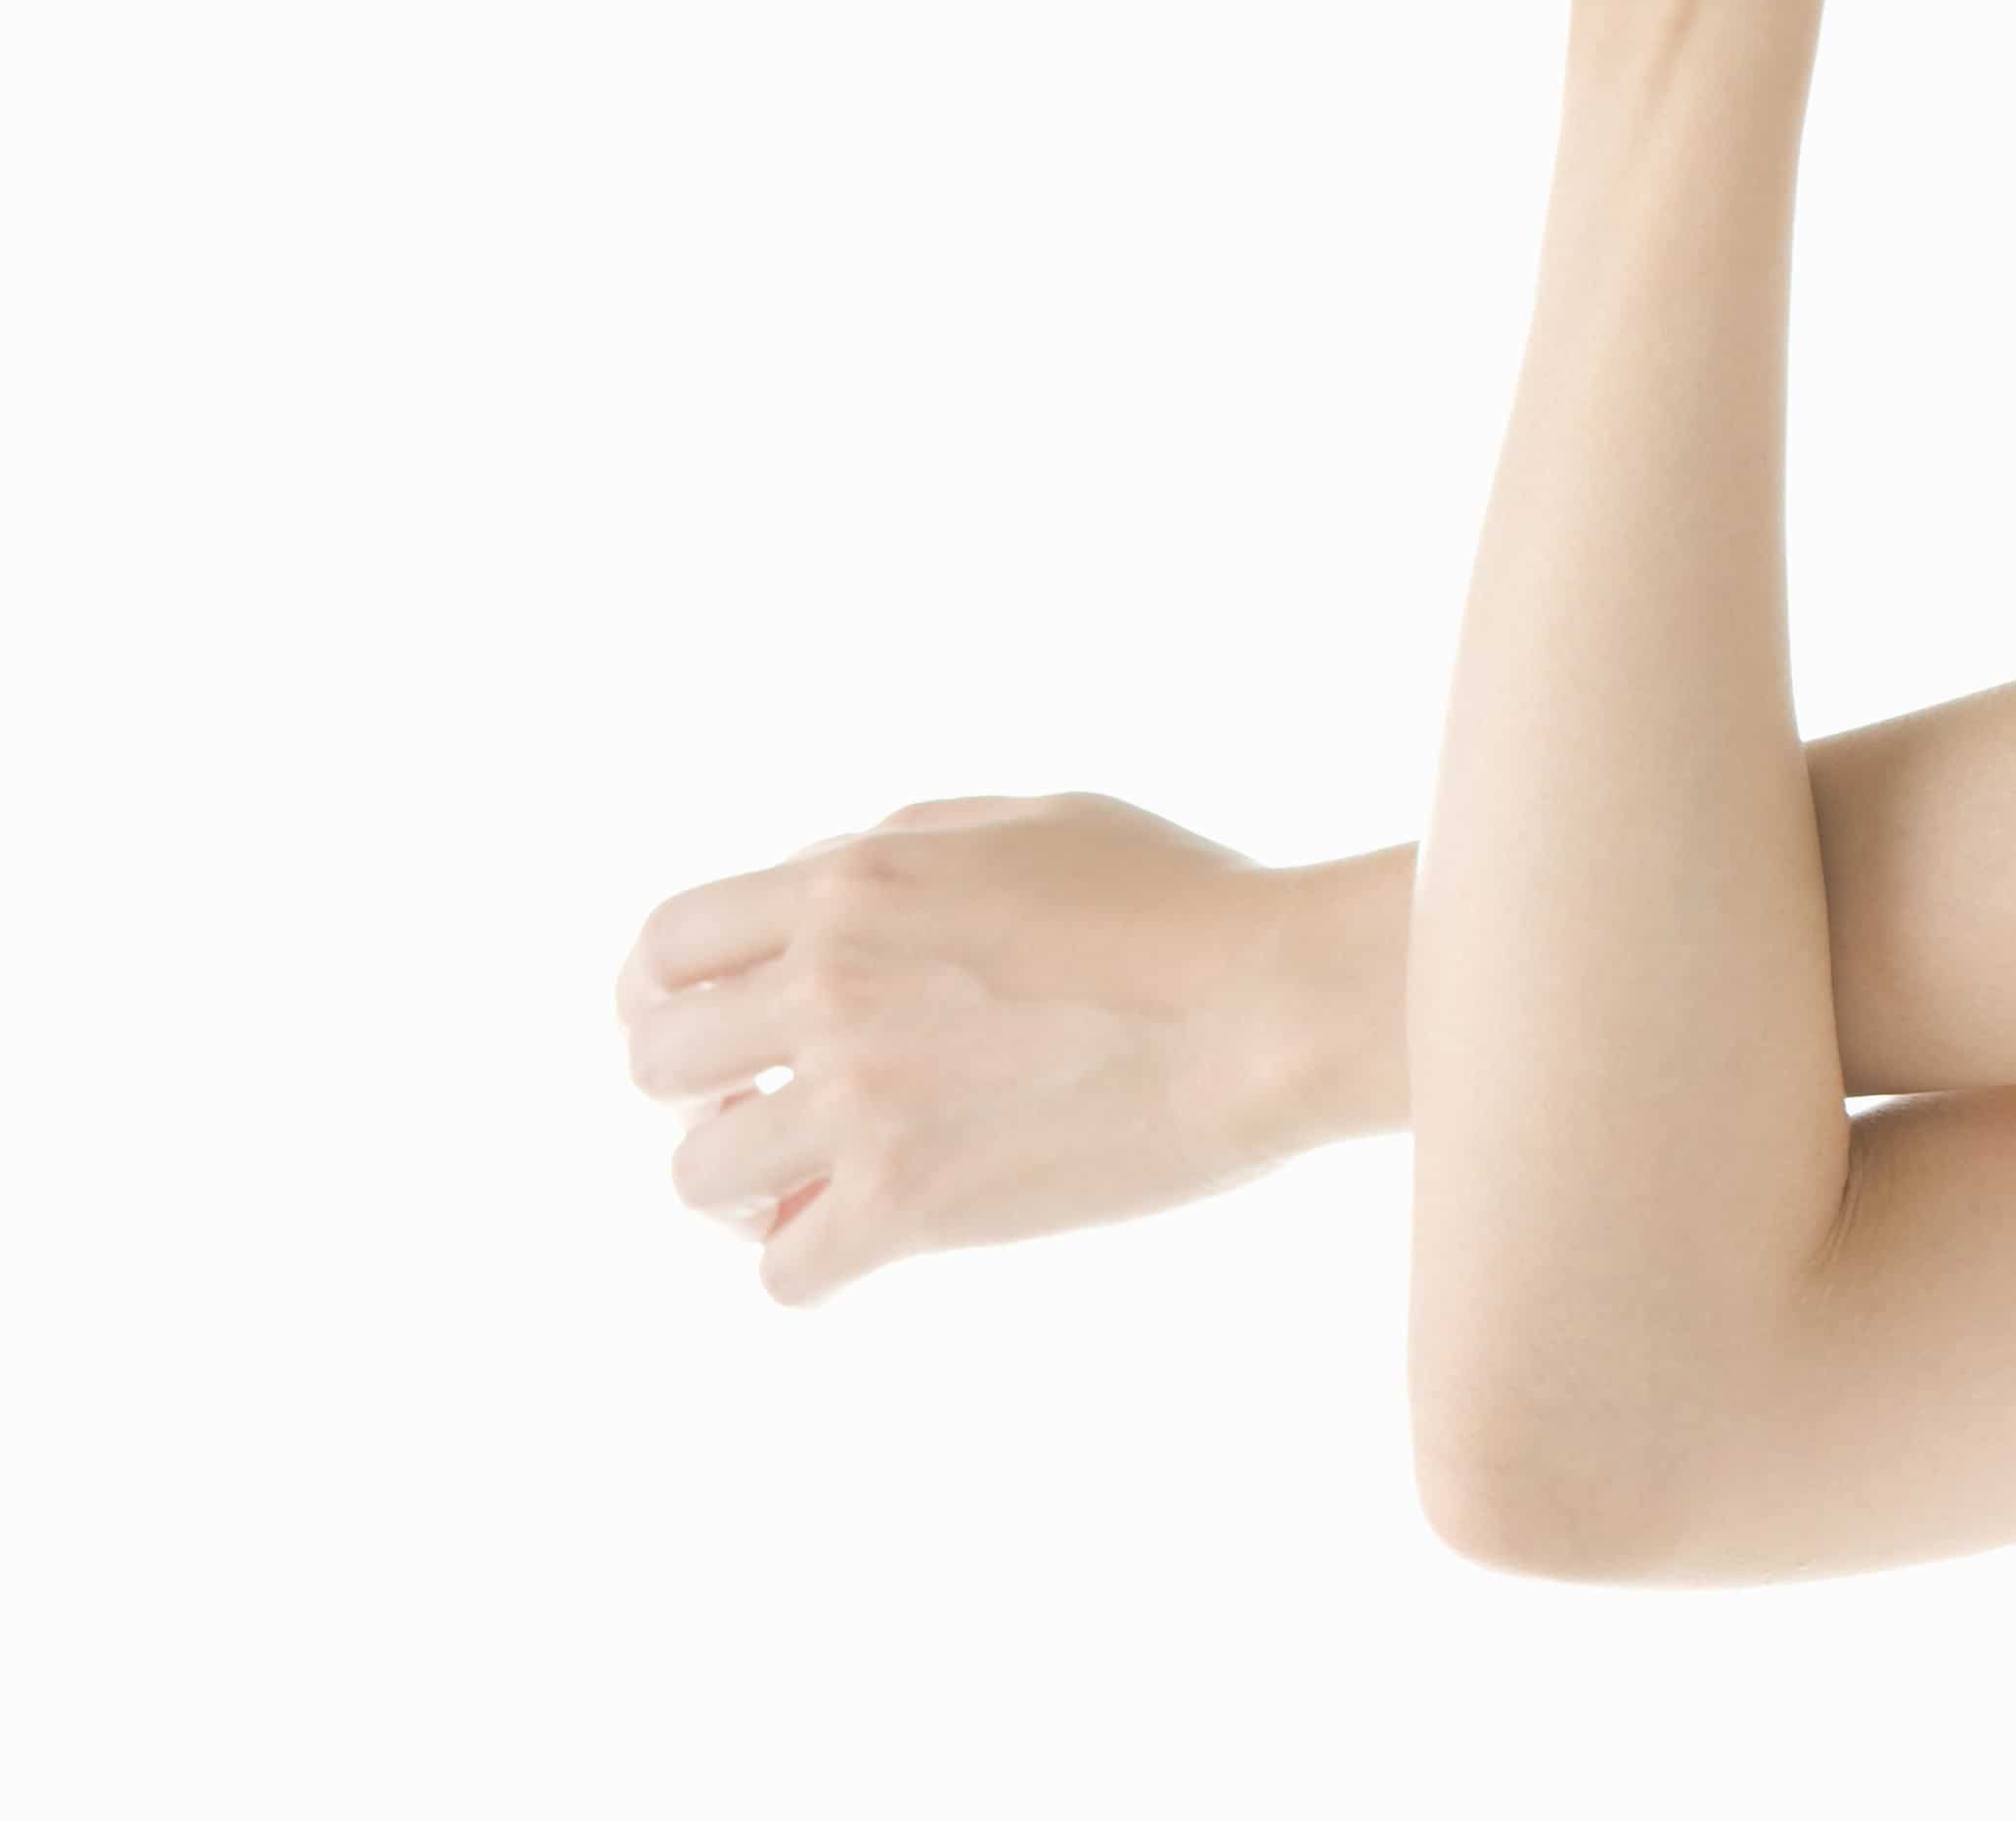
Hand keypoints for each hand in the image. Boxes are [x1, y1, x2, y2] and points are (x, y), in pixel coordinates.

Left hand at [611, 792, 1358, 1307]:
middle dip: (704, 1092)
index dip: (665, 996)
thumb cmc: (1184, 902)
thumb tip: (819, 895)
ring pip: (699, 1176)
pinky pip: (783, 1272)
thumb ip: (904, 849)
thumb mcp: (1032, 822)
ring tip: (809, 1190)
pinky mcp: (912, 1204)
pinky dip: (812, 1268)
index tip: (709, 1032)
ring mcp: (862, 1099)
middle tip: (770, 1113)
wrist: (1275, 1004)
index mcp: (853, 882)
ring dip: (746, 1189)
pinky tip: (864, 1247)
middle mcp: (830, 985)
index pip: (665, 948)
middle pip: (659, 1064)